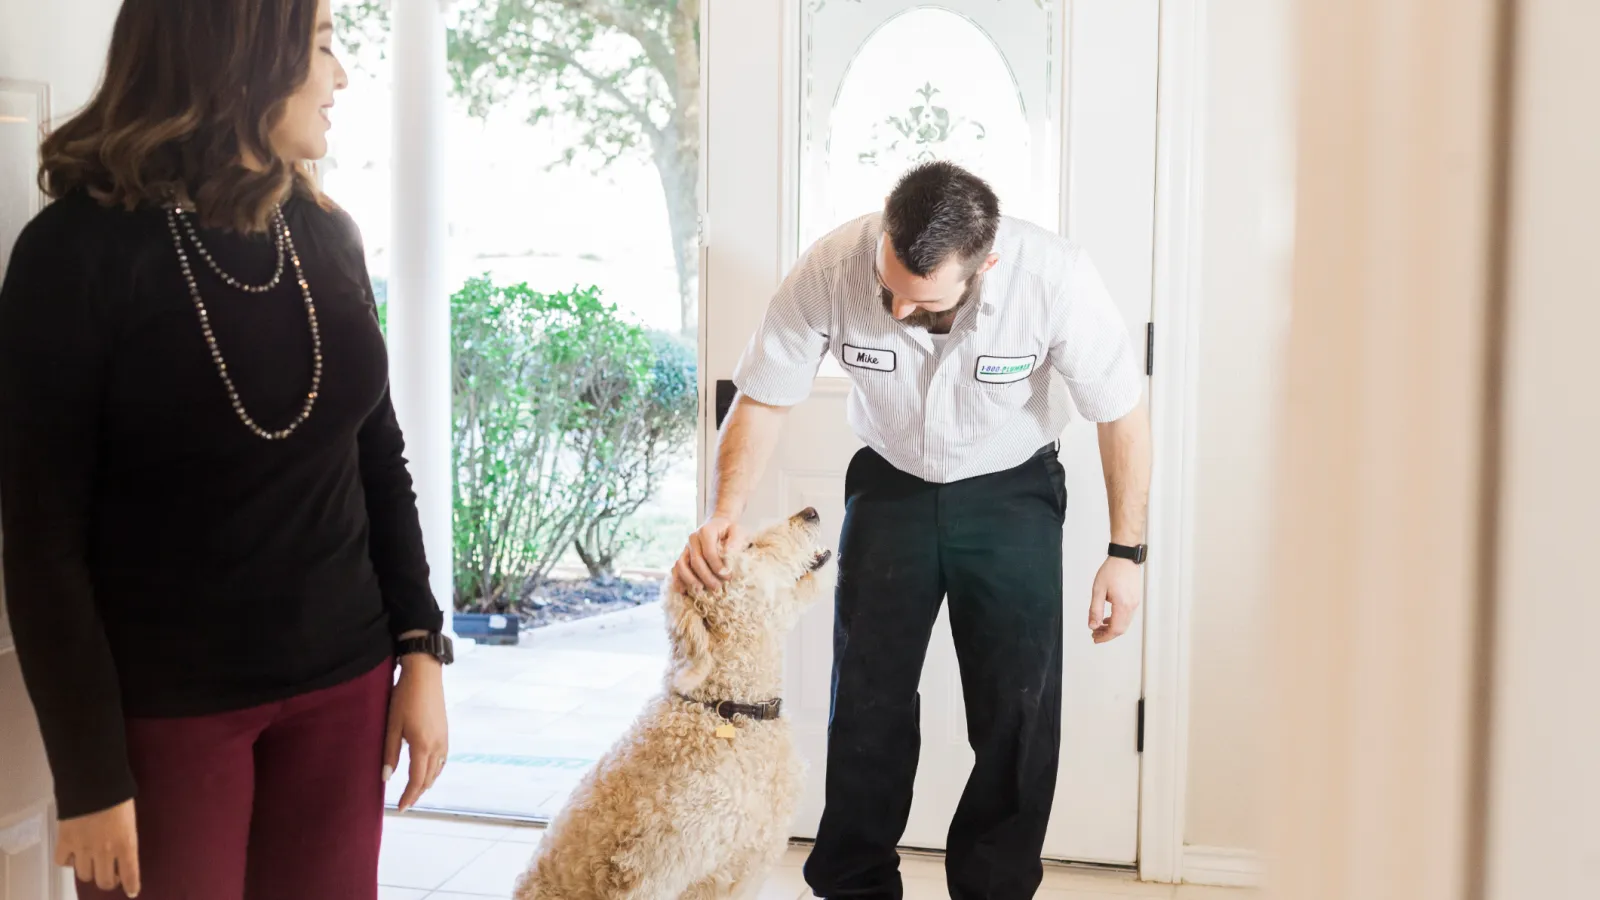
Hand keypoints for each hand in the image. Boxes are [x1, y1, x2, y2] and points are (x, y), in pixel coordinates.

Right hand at [56, 799, 140, 896]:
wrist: (93, 783)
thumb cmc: (118, 795)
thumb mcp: (131, 819)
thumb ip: (127, 837)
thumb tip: (124, 849)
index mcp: (126, 843)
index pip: (131, 873)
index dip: (131, 885)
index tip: (132, 891)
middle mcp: (105, 851)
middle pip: (104, 881)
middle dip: (109, 881)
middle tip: (112, 875)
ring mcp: (83, 848)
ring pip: (84, 875)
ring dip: (90, 872)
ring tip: (93, 864)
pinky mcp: (64, 841)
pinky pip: (63, 863)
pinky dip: (68, 862)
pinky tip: (74, 854)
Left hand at [384, 655, 448, 811]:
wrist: (425, 674)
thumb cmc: (404, 697)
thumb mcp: (392, 726)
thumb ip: (390, 753)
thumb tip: (386, 778)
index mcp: (422, 746)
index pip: (417, 780)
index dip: (409, 796)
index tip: (401, 808)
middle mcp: (437, 745)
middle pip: (429, 778)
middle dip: (418, 793)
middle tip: (406, 803)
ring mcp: (444, 738)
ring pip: (438, 770)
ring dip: (427, 782)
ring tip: (415, 790)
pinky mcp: (445, 731)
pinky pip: (442, 759)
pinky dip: (435, 770)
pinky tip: (428, 770)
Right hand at [672, 515, 745, 591]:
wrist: (718, 525)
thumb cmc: (729, 530)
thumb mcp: (737, 531)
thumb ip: (735, 541)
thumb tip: (729, 553)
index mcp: (706, 531)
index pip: (708, 552)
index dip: (717, 566)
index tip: (727, 576)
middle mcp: (693, 539)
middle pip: (695, 561)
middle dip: (706, 577)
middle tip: (718, 588)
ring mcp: (686, 548)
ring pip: (681, 565)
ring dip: (690, 580)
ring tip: (700, 591)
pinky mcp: (683, 556)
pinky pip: (675, 569)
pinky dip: (677, 580)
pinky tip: (683, 591)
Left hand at [1088, 557, 1142, 643]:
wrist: (1124, 557)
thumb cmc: (1112, 570)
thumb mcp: (1098, 590)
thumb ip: (1095, 610)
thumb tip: (1092, 625)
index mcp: (1123, 605)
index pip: (1115, 629)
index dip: (1105, 637)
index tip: (1095, 639)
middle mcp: (1131, 606)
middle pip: (1121, 629)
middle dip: (1107, 634)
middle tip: (1095, 635)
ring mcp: (1135, 603)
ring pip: (1124, 623)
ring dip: (1112, 627)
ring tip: (1099, 626)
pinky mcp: (1135, 599)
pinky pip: (1127, 615)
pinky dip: (1117, 620)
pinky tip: (1108, 618)